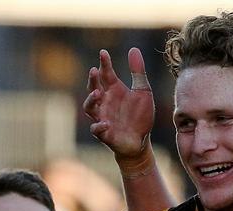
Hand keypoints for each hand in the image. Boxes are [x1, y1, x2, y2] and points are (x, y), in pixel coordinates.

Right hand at [83, 48, 154, 164]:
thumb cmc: (140, 115)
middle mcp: (105, 102)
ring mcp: (102, 117)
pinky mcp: (105, 133)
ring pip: (90, 107)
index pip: (106, 74)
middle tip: (95, 70)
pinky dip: (99, 126)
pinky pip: (97, 129)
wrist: (141, 140)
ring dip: (91, 100)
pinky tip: (106, 123)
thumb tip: (134, 49)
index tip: (103, 52)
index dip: (104, 63)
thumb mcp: (143, 91)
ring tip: (97, 93)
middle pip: (93, 88)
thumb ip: (138, 72)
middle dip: (92, 80)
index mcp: (113, 90)